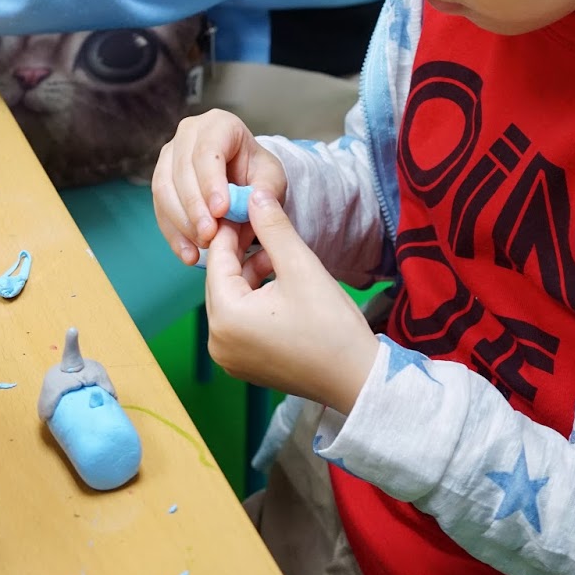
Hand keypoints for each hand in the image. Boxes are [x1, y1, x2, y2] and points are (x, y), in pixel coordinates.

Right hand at [152, 108, 287, 264]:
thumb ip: (266, 190)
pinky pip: (159, 208)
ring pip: (164, 188)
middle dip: (194, 207)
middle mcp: (188, 134)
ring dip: (182, 222)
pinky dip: (173, 233)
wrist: (245, 181)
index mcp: (219, 124)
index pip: (208, 150)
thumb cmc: (258, 174)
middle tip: (210, 235)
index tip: (221, 211)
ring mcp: (170, 155)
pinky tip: (188, 253)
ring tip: (202, 245)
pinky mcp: (160, 180)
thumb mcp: (272, 178)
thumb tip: (254, 203)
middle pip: (182, 169)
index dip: (211, 181)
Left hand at [205, 191, 378, 415]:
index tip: (243, 204)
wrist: (358, 379)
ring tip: (277, 254)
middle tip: (260, 223)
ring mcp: (229, 357)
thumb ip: (273, 228)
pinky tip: (278, 282)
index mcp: (225, 318)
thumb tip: (254, 194)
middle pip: (220, 280)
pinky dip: (253, 297)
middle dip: (239, 250)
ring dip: (249, 273)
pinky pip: (238, 320)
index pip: (217, 259)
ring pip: (230, 298)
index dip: (231, 227)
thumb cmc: (331, 326)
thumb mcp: (300, 266)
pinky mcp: (244, 364)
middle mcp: (217, 341)